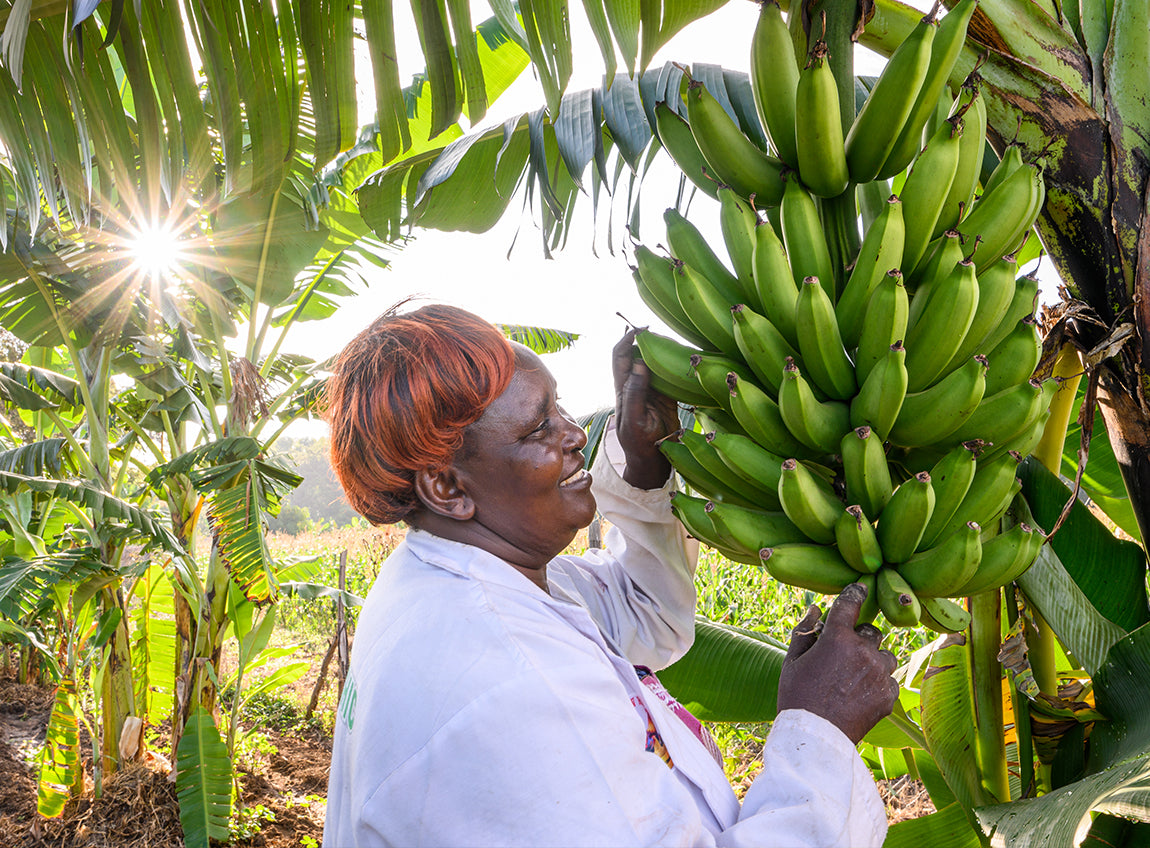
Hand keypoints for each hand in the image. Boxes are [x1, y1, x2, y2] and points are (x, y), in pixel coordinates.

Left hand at [612, 327, 678, 488]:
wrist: (652, 460)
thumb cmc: (638, 443)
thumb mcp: (634, 420)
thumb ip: (635, 393)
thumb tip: (638, 363)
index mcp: (623, 387)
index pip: (620, 354)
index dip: (627, 338)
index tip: (642, 329)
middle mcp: (636, 383)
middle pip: (637, 352)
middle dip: (648, 339)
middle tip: (664, 334)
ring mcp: (652, 388)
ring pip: (655, 360)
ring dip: (664, 350)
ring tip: (677, 345)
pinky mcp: (667, 394)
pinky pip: (671, 373)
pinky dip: (677, 364)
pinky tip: (686, 358)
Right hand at [776, 583, 899, 743]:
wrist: (816, 737)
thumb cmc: (797, 696)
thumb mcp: (792, 661)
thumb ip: (805, 631)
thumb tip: (816, 609)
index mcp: (837, 637)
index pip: (851, 602)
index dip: (856, 592)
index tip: (861, 587)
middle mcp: (863, 651)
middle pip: (872, 631)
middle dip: (860, 638)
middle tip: (844, 654)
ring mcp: (879, 674)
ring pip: (885, 656)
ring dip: (873, 660)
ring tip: (854, 677)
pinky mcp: (888, 695)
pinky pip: (889, 680)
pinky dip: (878, 683)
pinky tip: (860, 695)